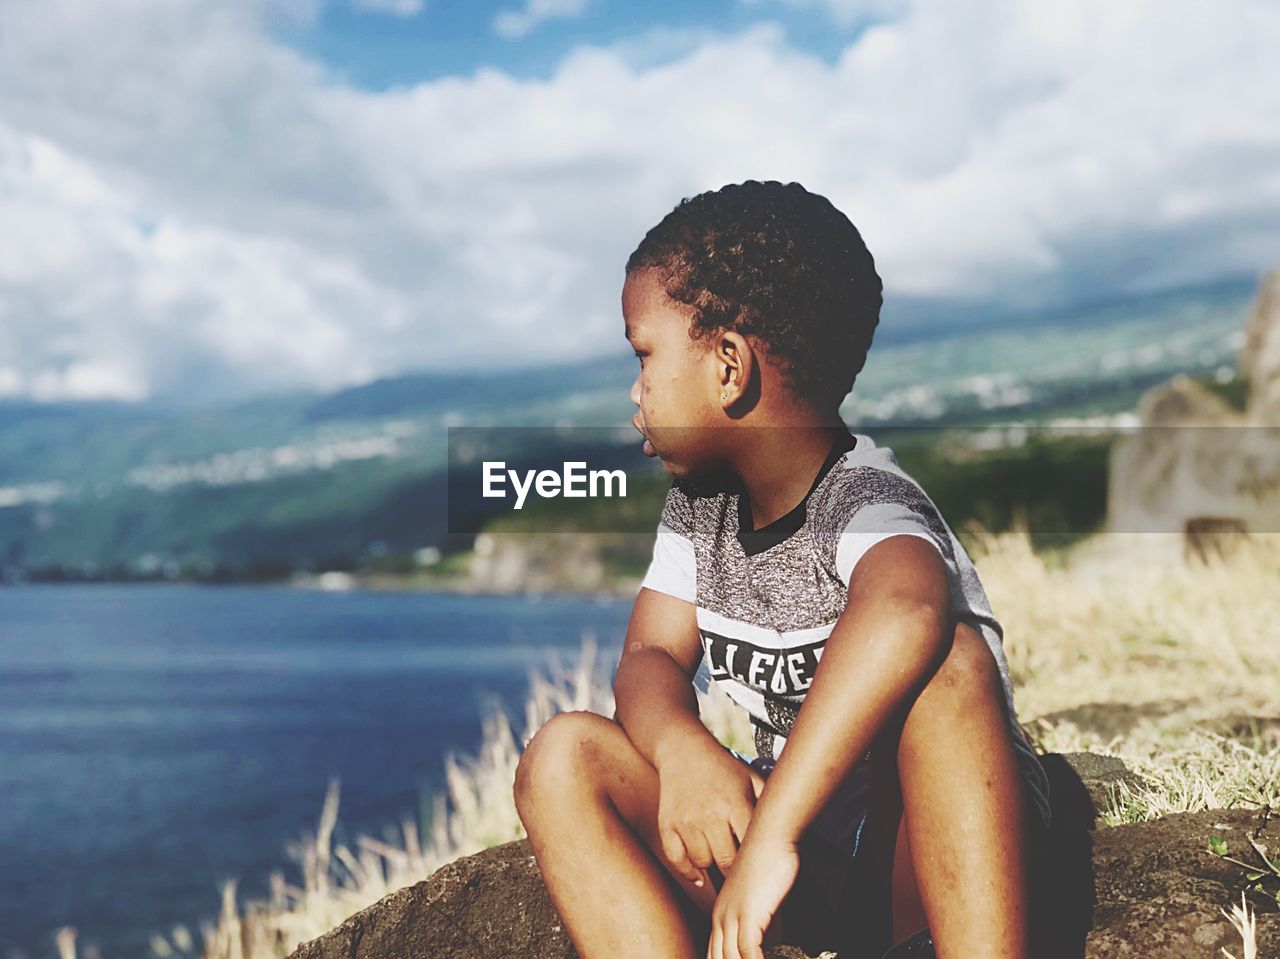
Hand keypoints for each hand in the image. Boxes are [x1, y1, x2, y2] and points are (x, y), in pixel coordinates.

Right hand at [655, 737, 765, 887]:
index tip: (761, 868)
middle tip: (741, 872)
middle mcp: (710, 815)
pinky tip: (698, 873)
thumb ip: (768, 804)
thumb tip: (790, 829)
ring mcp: (687, 821)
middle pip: (726, 861)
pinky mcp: (668, 825)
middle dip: (735, 869)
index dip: (756, 861)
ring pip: (702, 862)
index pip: (750, 846)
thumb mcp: (751, 779)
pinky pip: (676, 860)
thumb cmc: (723, 768)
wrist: (684, 750)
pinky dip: (687, 870)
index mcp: (735, 804)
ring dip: (712, 865)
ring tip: (720, 858)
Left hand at [707, 832, 799, 958]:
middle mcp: (720, 919)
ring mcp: (732, 917)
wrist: (770, 835)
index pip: (715, 955)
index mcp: (720, 915)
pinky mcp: (748, 915)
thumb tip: (770, 942)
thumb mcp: (762, 901)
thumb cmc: (769, 862)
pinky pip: (749, 952)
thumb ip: (763, 925)